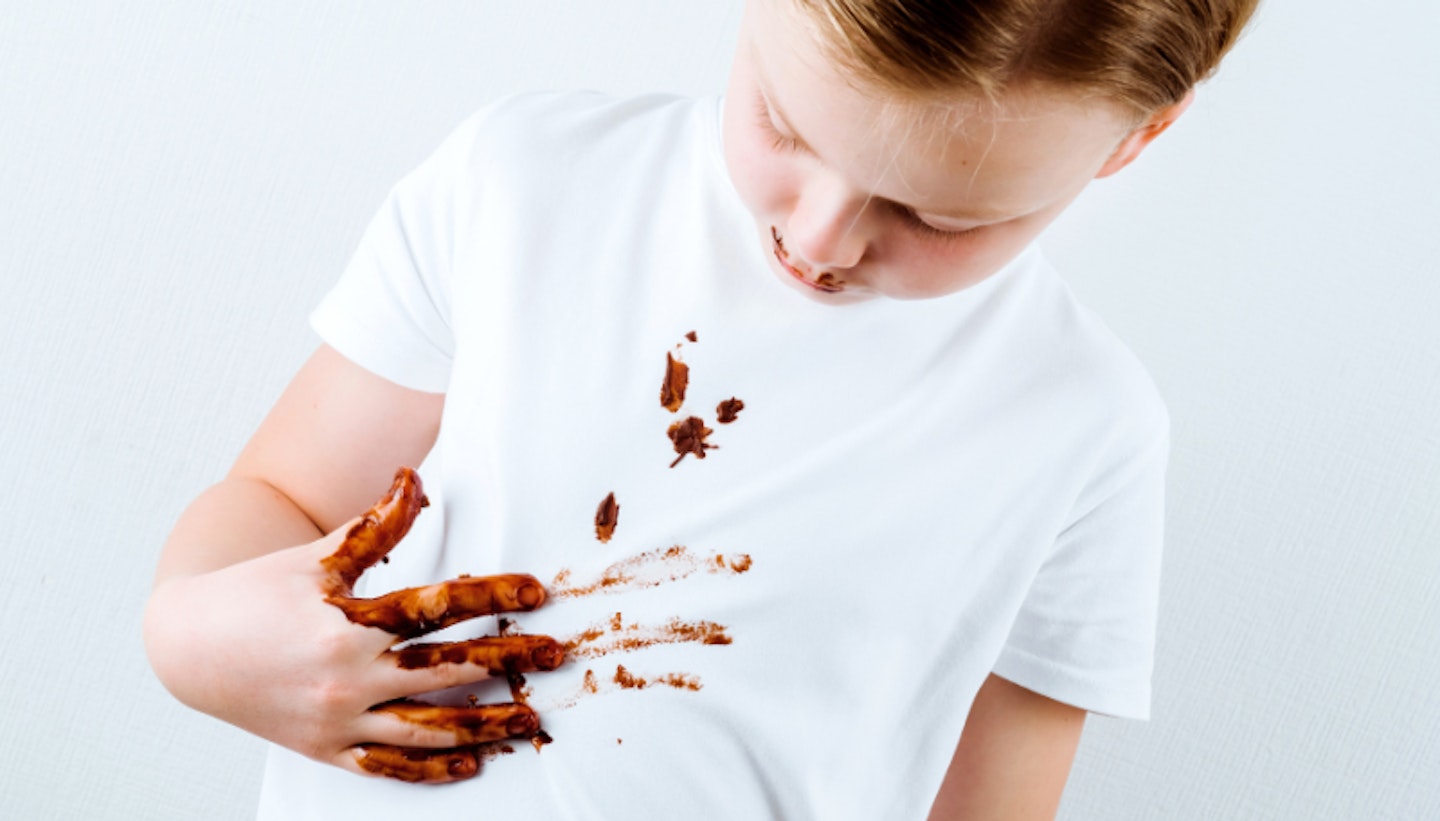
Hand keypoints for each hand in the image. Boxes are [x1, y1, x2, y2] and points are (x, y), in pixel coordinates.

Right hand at [145, 468, 562, 782]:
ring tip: (532, 719)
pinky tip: (472, 763)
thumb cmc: (256, 593)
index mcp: (348, 624)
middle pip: (446, 670)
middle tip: (556, 655)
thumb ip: (376, 526)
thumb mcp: (318, 557)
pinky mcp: (327, 750)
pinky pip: (388, 766)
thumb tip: (418, 478)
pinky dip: (431, 769)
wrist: (187, 650)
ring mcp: (338, 719)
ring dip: (486, 725)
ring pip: (427, 729)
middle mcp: (348, 676)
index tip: (537, 592)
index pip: (438, 608)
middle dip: (508, 662)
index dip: (493, 598)